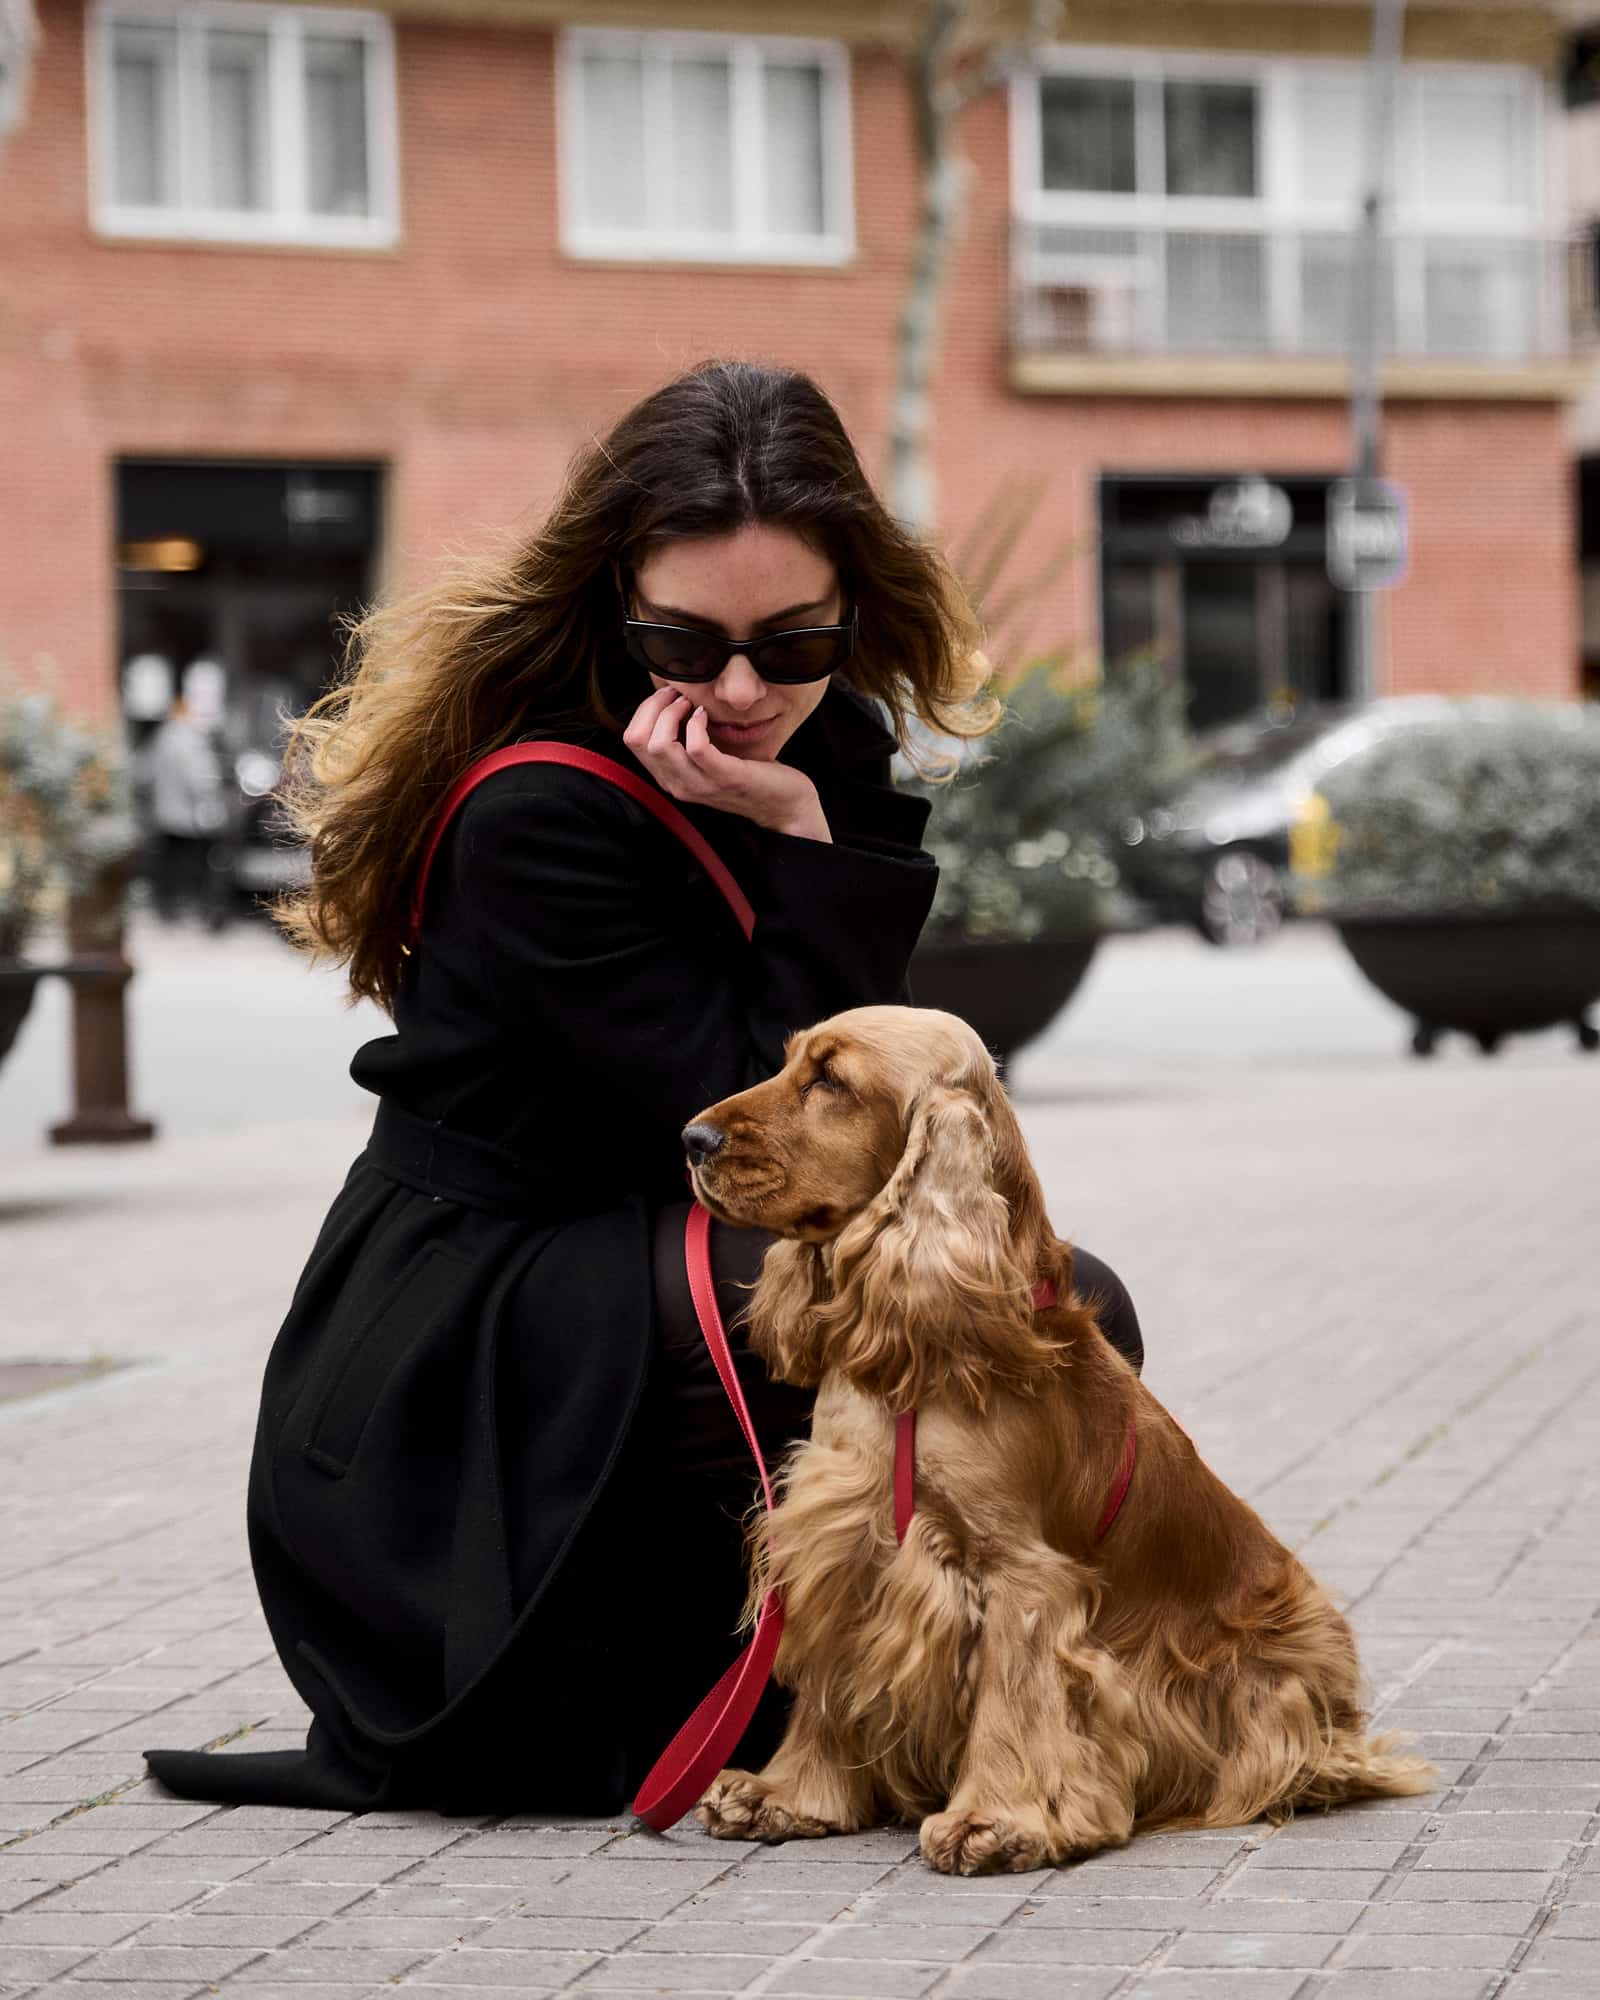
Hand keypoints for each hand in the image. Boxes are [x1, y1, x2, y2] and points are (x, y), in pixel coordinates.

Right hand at [623, 690, 831, 842]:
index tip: (668, 696)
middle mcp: (677, 784)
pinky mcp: (725, 778)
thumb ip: (684, 742)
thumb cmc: (747, 775)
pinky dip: (698, 723)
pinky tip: (707, 714)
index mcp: (669, 778)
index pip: (631, 740)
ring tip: (691, 703)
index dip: (645, 710)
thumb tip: (668, 704)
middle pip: (638, 739)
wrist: (783, 805)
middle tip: (679, 694)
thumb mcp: (706, 761)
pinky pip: (696, 747)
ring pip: (660, 744)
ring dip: (673, 712)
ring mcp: (700, 784)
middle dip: (655, 706)